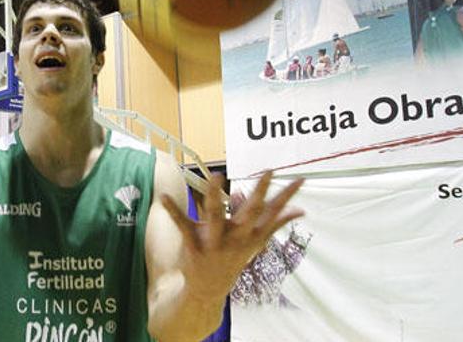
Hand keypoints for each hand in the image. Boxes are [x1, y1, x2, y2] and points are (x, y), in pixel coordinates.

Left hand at [162, 171, 303, 302]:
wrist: (208, 290)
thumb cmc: (232, 259)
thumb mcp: (255, 244)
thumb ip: (273, 224)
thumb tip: (298, 210)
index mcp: (252, 237)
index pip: (274, 215)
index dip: (287, 198)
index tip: (299, 180)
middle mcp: (237, 240)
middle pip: (250, 213)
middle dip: (259, 193)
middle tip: (268, 172)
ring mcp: (215, 243)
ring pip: (216, 215)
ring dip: (215, 195)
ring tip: (216, 175)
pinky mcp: (194, 246)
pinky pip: (182, 225)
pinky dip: (173, 210)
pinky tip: (163, 197)